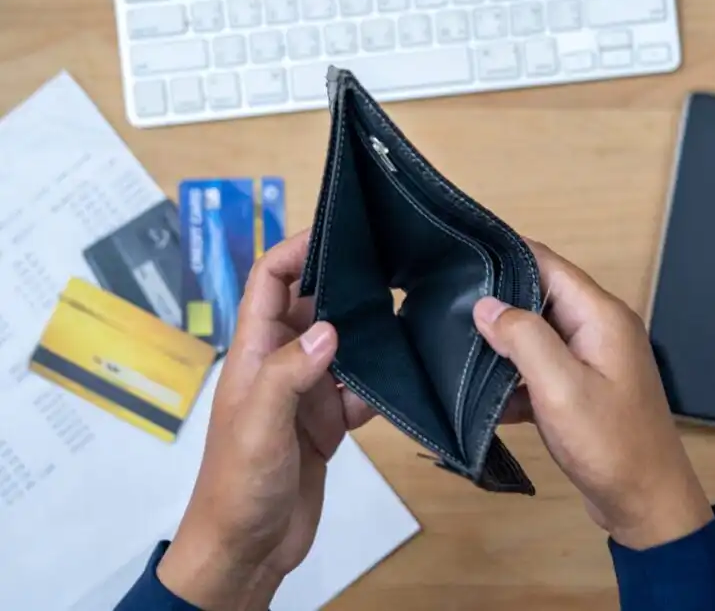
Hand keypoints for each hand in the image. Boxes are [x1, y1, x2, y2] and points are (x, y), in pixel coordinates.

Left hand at [158, 230, 374, 610]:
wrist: (247, 550)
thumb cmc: (238, 486)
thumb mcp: (259, 425)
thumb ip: (289, 374)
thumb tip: (330, 327)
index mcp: (253, 353)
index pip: (269, 282)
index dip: (297, 250)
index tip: (339, 231)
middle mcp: (280, 364)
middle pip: (311, 306)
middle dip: (345, 285)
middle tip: (393, 266)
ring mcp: (305, 393)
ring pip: (341, 345)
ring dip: (368, 334)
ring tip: (410, 313)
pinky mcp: (327, 422)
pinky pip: (358, 389)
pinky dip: (378, 383)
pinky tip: (403, 376)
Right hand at [473, 242, 713, 549]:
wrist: (647, 504)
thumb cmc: (610, 444)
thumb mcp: (560, 387)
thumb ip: (523, 338)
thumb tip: (485, 305)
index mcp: (601, 316)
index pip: (547, 263)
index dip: (504, 254)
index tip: (459, 257)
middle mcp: (599, 329)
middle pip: (540, 296)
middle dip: (496, 302)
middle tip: (445, 307)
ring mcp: (592, 360)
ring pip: (537, 336)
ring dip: (502, 345)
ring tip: (455, 349)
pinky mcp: (583, 390)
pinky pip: (542, 371)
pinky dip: (515, 380)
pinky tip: (485, 399)